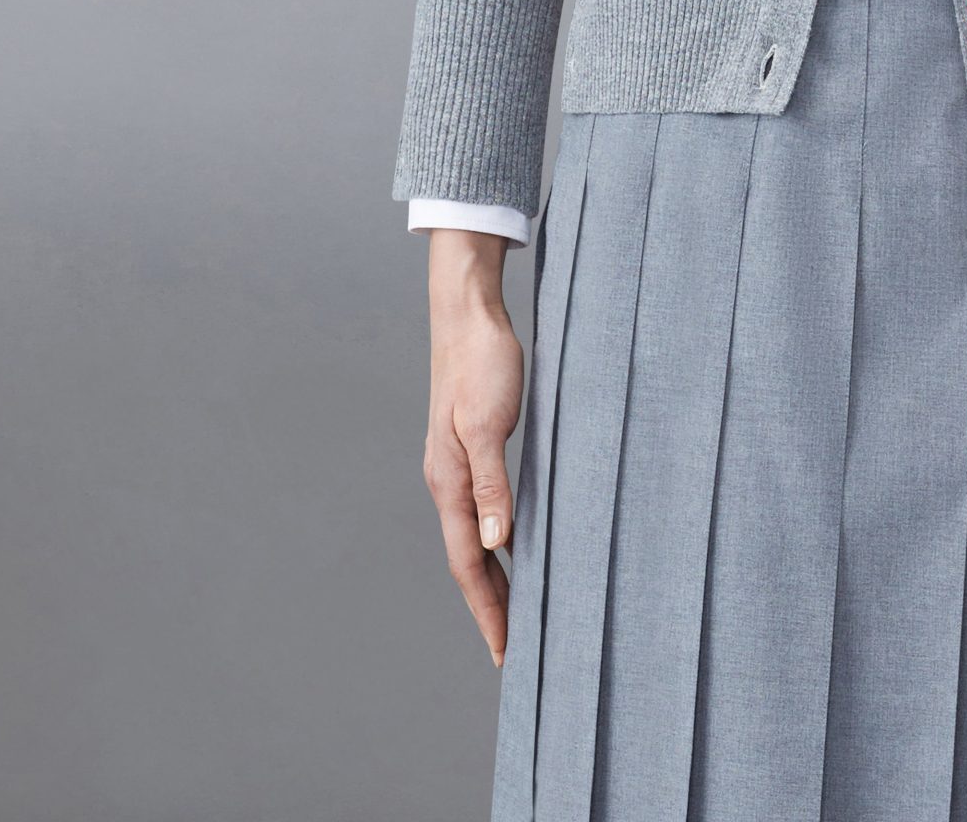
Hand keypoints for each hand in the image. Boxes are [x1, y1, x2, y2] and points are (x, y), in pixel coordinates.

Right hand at [422, 228, 523, 666]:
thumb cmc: (482, 362)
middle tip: (514, 649)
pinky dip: (499, 540)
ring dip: (495, 576)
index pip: (468, 563)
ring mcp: (457, 466)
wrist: (468, 314)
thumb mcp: (489, 423)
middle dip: (490, 605)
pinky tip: (515, 546)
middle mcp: (448, 481)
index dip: (487, 609)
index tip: (505, 652)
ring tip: (517, 611)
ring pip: (475, 537)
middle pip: (469, 559)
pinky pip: (484, 511)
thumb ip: (493, 483)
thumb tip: (497, 543)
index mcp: (449, 481)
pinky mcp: (472, 449)